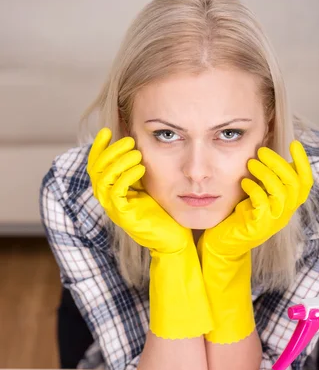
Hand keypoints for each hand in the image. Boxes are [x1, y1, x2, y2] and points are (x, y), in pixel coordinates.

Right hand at [87, 127, 190, 253]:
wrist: (172, 237)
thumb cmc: (161, 210)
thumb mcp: (147, 184)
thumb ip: (136, 167)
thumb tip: (135, 141)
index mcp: (110, 190)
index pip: (94, 165)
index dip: (97, 147)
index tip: (107, 131)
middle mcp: (107, 199)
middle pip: (96, 169)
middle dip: (111, 151)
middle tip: (130, 140)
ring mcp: (113, 208)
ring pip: (104, 179)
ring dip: (119, 162)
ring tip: (137, 153)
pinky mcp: (123, 216)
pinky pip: (117, 192)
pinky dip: (126, 177)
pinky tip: (141, 168)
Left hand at [200, 140, 312, 256]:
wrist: (226, 242)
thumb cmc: (242, 214)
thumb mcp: (260, 194)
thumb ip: (269, 179)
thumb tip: (270, 153)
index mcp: (289, 203)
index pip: (305, 181)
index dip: (303, 162)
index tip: (294, 143)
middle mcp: (286, 212)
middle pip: (294, 183)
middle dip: (278, 162)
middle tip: (261, 150)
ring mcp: (274, 221)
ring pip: (280, 191)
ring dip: (265, 173)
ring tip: (251, 163)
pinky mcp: (260, 226)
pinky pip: (263, 203)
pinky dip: (254, 188)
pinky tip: (244, 181)